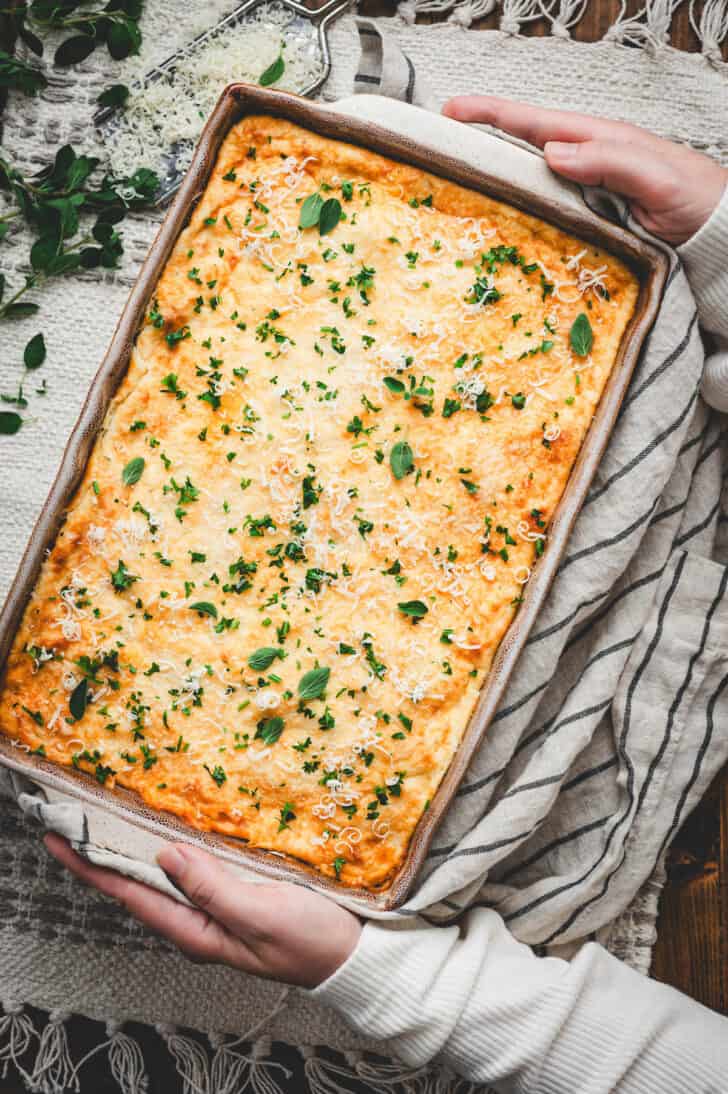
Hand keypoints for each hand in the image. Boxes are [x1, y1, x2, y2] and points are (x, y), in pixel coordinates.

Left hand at [44, 833, 360, 988]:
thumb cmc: (311, 939)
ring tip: (106, 819)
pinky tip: (167, 828)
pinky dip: (171, 845)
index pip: (131, 896)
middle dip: (103, 855)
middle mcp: (199, 921)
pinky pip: (193, 867)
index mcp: (197, 931)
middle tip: (74, 820)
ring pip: (163, 875)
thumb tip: (163, 856)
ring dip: (133, 848)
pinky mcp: (238, 892)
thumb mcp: (260, 914)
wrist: (357, 954)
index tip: (60, 838)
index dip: (92, 867)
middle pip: (139, 886)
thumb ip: (211, 888)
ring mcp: (218, 908)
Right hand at [442, 96, 727, 245]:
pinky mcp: (584, 220)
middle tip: (436, 149)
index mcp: (596, 142)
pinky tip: (496, 224)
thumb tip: (552, 152)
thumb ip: (608, 161)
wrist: (715, 231)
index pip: (534, 123)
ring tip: (452, 186)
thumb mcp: (655, 175)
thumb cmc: (693, 196)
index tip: (451, 111)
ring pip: (526, 183)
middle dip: (478, 144)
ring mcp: (581, 192)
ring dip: (491, 183)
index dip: (491, 115)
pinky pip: (542, 214)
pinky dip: (515, 215)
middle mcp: (582, 163)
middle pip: (520, 149)